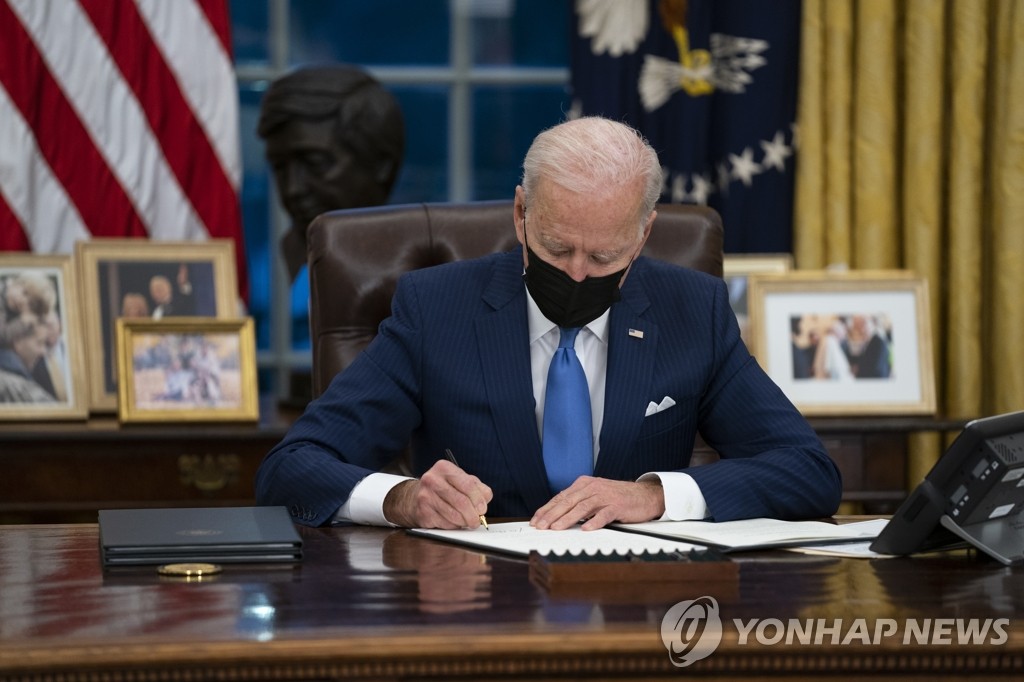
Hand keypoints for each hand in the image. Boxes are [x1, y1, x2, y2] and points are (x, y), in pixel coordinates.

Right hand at [383, 460, 491, 528]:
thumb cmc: (444, 488)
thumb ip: (477, 488)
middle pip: (461, 502)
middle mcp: (432, 480)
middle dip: (473, 515)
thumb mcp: (461, 481)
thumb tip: (485, 502)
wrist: (415, 497)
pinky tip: (453, 521)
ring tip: (465, 521)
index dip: (478, 500)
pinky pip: (445, 524)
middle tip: (476, 521)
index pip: (468, 485)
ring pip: (454, 515)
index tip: (483, 509)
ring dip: (464, 522)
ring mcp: (425, 496)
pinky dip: (453, 526)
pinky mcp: (422, 513)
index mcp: (444, 468)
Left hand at [530, 477, 664, 530]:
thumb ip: (578, 502)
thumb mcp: (594, 496)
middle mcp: (592, 487)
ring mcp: (605, 496)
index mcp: (584, 484)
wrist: (645, 495)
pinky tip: (586, 529)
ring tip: (556, 528)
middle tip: (540, 526)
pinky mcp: (617, 505)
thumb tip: (557, 516)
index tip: (535, 521)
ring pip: (582, 507)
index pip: (560, 497)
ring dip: (567, 519)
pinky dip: (594, 522)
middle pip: (568, 502)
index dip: (546, 509)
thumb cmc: (617, 498)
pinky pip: (604, 514)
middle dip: (551, 515)